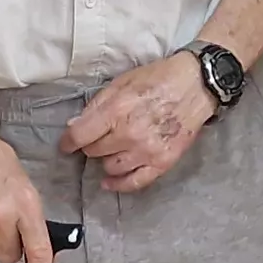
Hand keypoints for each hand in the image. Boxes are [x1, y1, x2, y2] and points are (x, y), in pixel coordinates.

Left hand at [57, 54, 214, 193]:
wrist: (196, 85)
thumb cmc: (158, 78)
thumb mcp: (121, 83)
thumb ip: (97, 105)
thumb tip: (73, 126)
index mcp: (116, 110)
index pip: (80, 136)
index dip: (67, 142)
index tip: (65, 144)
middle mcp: (130, 134)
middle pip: (94, 152)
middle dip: (92, 145)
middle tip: (98, 137)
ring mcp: (147, 151)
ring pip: (110, 168)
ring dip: (106, 160)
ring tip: (111, 150)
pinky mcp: (163, 162)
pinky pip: (134, 182)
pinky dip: (119, 184)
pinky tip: (109, 182)